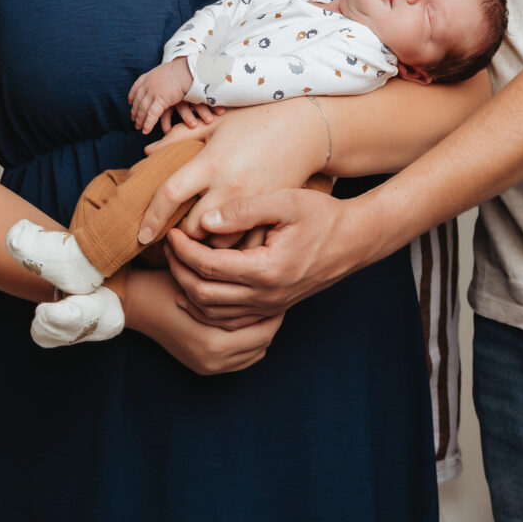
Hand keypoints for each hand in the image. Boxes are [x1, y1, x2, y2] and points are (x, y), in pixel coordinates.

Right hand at [115, 264, 283, 373]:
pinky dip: (247, 344)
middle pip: (262, 343)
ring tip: (262, 310)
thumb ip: (235, 282)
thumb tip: (268, 276)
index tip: (278, 290)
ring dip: (260, 333)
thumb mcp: (202, 279)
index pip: (265, 329)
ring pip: (254, 353)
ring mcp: (208, 367)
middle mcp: (214, 361)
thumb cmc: (166, 283)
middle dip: (270, 320)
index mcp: (215, 342)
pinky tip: (246, 324)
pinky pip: (240, 360)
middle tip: (275, 299)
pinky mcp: (203, 368)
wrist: (135, 304)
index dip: (275, 309)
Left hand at [126, 57, 193, 132]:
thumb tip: (163, 77)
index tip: (130, 102)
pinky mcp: (161, 100)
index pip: (137, 86)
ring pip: (143, 109)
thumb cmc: (183, 69)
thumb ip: (162, 76)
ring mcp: (154, 92)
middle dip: (135, 110)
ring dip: (140, 119)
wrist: (188, 69)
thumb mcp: (167, 70)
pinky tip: (145, 130)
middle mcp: (149, 84)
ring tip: (138, 127)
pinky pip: (152, 114)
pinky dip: (148, 124)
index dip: (133, 95)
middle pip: (138, 100)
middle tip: (133, 119)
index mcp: (149, 76)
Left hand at [134, 99, 327, 254]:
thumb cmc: (256, 122)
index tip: (141, 234)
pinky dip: (232, 252)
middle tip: (171, 237)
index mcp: (212, 163)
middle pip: (193, 228)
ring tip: (196, 243)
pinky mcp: (272, 215)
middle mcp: (231, 187)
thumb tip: (146, 153)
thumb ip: (179, 140)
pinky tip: (224, 247)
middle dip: (179, 237)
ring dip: (205, 247)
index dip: (152, 217)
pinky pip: (247, 246)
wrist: (306, 130)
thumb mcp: (215, 125)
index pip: (171, 195)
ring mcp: (254, 205)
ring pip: (219, 244)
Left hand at [163, 185, 370, 326]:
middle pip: (204, 294)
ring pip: (214, 313)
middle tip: (167, 247)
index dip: (184, 250)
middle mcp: (267, 295)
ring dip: (188, 291)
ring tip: (176, 263)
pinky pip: (230, 320)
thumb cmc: (322, 215)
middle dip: (179, 271)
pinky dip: (206, 307)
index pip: (209, 266)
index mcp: (268, 269)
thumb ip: (244, 209)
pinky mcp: (273, 308)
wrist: (355, 240)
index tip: (171, 231)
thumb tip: (205, 220)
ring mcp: (270, 306)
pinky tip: (194, 288)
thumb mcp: (285, 201)